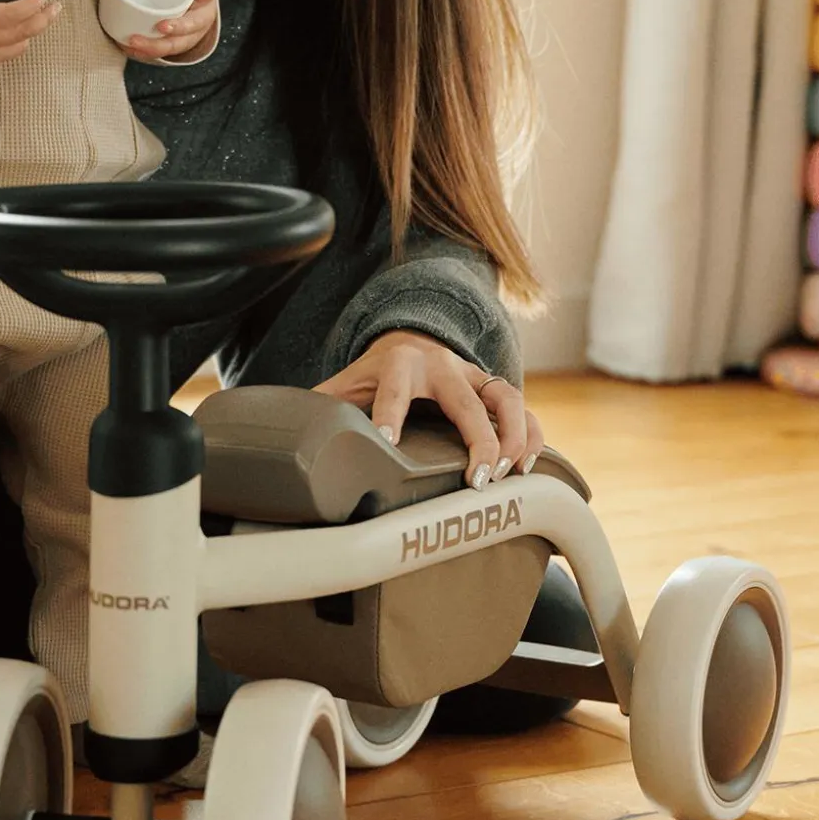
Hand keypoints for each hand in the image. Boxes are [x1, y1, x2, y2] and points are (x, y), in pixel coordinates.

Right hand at [0, 0, 58, 75]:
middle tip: (55, 7)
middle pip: (22, 32)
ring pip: (19, 46)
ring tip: (43, 17)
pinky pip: (8, 55)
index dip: (30, 6)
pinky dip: (19, 43)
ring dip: (34, 31)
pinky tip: (23, 33)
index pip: (10, 15)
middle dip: (43, 19)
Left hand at [119, 0, 219, 62]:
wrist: (198, 13)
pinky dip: (144, 53)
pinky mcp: (177, 47)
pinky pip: (161, 53)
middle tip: (160, 26)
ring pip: (175, 45)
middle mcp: (201, 18)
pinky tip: (129, 49)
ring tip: (134, 41)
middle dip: (177, 27)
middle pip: (193, 25)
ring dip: (154, 46)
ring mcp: (190, 36)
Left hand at [315, 330, 543, 487]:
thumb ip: (322, 406)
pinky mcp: (495, 389)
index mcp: (400, 364)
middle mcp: (444, 366)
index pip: (395, 390)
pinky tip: (530, 468)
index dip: (391, 415)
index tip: (387, 443)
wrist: (411, 339)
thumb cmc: (377, 372)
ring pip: (508, 399)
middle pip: (467, 401)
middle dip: (477, 440)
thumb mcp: (348, 382)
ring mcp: (475, 376)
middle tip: (476, 480)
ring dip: (514, 438)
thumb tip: (283, 433)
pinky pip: (527, 409)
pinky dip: (535, 436)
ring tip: (509, 475)